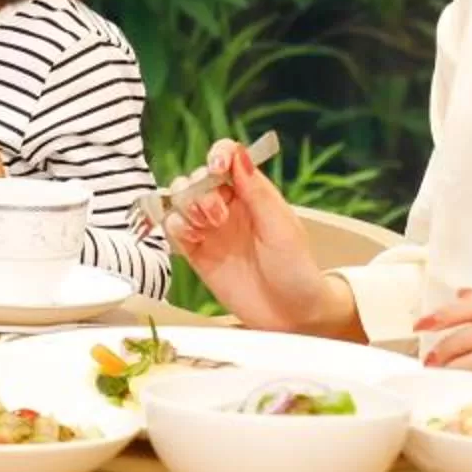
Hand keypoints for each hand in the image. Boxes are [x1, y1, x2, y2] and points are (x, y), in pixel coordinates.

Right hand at [161, 136, 353, 338]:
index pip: (227, 158)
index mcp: (253, 194)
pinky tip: (193, 239)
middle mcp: (229, 207)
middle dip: (201, 190)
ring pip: (181, 200)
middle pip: (198, 178)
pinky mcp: (197, 253)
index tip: (216, 167)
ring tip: (206, 227)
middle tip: (217, 215)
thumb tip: (239, 154)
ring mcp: (211, 229)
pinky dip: (176, 227)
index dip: (217, 156)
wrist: (291, 316)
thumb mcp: (281, 228)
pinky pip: (174, 229)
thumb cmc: (297, 271)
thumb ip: (257, 192)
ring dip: (187, 207)